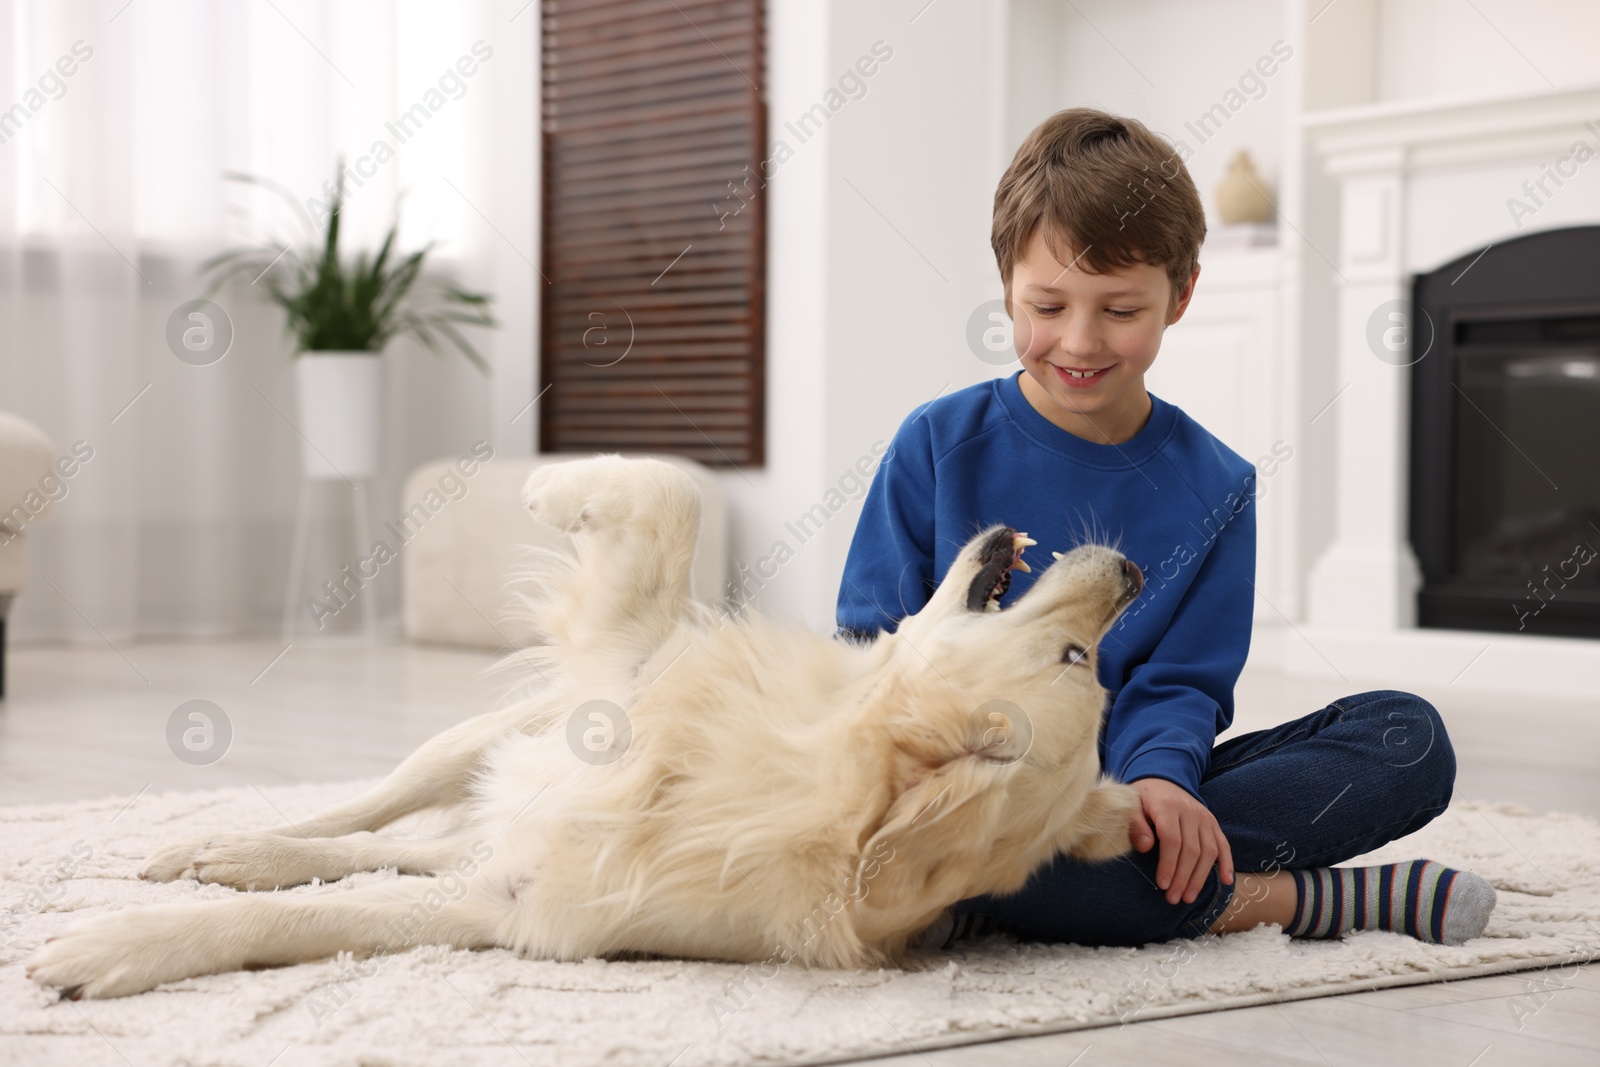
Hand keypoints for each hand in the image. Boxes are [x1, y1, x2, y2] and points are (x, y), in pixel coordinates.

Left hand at [1128, 777, 1233, 905]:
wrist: (1162, 778)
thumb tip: (1145, 847)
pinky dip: (1227, 862)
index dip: (1168, 864)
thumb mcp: (1132, 805)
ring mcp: (1204, 817)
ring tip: (1189, 897)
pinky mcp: (1213, 822)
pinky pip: (1223, 844)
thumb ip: (1136, 825)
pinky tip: (1226, 881)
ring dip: (1200, 877)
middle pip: (1191, 849)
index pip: (1172, 839)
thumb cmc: (1143, 798)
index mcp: (1167, 806)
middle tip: (1173, 898)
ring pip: (1209, 850)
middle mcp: (1190, 811)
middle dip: (1183, 877)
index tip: (1162, 884)